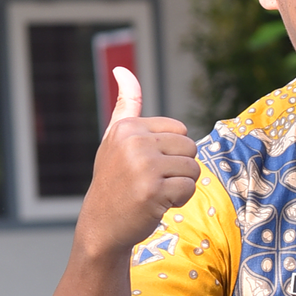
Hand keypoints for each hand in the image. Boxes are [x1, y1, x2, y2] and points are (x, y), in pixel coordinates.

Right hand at [77, 66, 199, 258]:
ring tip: (156, 192)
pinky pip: (189, 189)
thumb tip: (122, 70)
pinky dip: (179, 200)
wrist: (102, 225)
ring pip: (193, 169)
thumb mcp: (115, 139)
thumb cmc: (114, 181)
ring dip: (181, 185)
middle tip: (154, 181)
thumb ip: (126, 105)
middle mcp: (134, 142)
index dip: (173, 152)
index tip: (150, 165)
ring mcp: (144, 166)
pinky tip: (158, 204)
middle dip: (180, 168)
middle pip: (190, 147)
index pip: (180, 130)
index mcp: (128, 127)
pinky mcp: (153, 190)